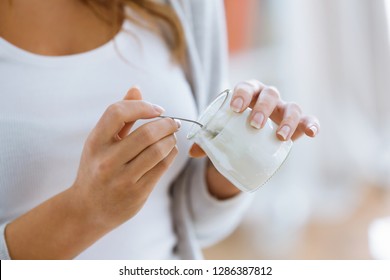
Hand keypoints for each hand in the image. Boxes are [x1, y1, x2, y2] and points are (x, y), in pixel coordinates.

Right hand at [71, 87, 179, 229]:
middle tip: (173, 122)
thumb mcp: (99, 142)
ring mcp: (122, 180)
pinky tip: (170, 150)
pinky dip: (171, 154)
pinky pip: (162, 168)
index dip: (142, 106)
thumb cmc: (95, 168)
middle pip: (146, 133)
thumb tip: (136, 88)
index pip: (117, 112)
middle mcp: (106, 161)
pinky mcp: (137, 194)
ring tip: (172, 136)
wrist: (87, 209)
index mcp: (94, 143)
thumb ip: (118, 116)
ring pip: (158, 151)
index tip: (157, 109)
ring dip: (171, 139)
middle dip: (167, 124)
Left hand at [189, 80, 319, 156]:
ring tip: (280, 136)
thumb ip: (207, 139)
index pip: (246, 87)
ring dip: (288, 120)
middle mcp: (267, 98)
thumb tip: (192, 151)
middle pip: (270, 94)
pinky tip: (311, 133)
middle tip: (254, 125)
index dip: (242, 94)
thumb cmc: (234, 130)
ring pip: (291, 106)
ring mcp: (284, 109)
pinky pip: (307, 120)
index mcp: (248, 93)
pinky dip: (311, 124)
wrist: (251, 137)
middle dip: (263, 108)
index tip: (235, 109)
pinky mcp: (297, 123)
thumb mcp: (220, 133)